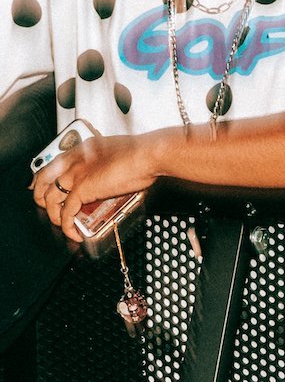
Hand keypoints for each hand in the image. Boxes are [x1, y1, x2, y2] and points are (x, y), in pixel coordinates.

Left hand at [32, 132, 163, 241]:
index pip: (54, 163)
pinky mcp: (82, 190)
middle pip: (43, 179)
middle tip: (45, 206)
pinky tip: (74, 233)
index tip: (43, 186)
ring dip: (53, 214)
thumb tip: (109, 175)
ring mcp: (75, 174)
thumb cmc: (141, 152)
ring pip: (50, 198)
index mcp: (82, 148)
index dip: (45, 177)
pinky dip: (67, 226)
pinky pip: (66, 213)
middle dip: (40, 195)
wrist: (147, 154)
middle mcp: (74, 159)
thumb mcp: (116, 152)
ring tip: (62, 223)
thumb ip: (106, 162)